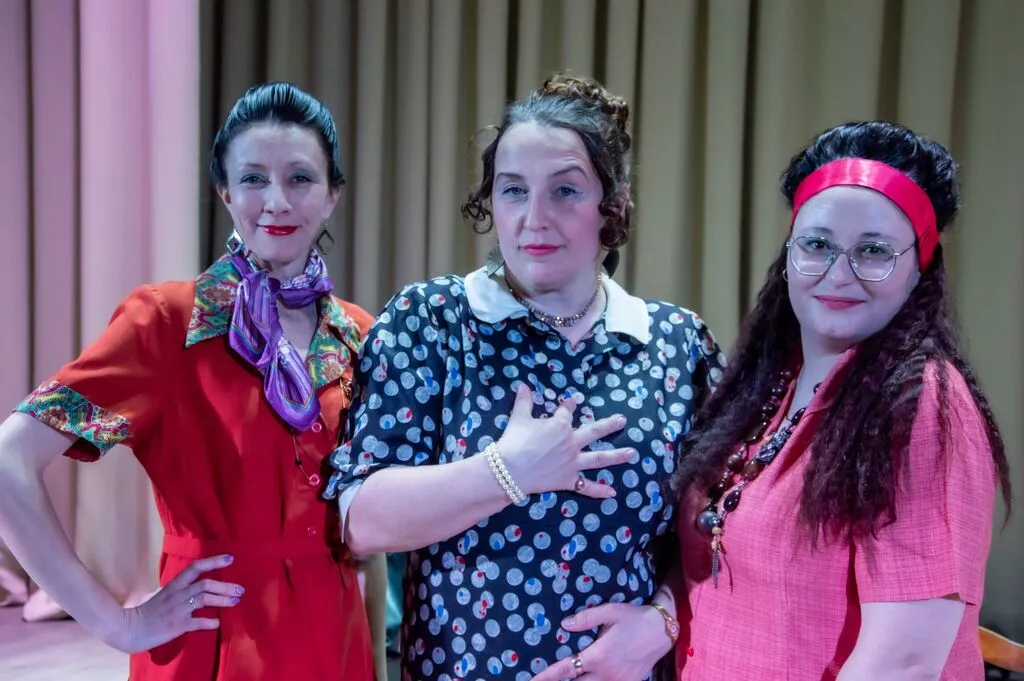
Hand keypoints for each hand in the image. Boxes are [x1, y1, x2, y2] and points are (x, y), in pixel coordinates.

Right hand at [105, 554, 243, 653]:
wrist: (130, 629)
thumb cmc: (147, 611)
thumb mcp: (162, 594)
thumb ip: (179, 589)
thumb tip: (196, 585)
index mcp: (174, 585)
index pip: (195, 568)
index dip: (213, 562)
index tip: (230, 559)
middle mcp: (177, 594)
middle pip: (205, 584)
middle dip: (225, 586)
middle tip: (240, 589)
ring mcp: (178, 610)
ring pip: (204, 599)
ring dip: (222, 600)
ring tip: (235, 601)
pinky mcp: (177, 625)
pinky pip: (197, 622)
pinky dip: (210, 622)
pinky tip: (218, 623)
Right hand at [497, 384, 633, 498]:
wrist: (511, 469)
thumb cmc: (514, 441)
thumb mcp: (518, 418)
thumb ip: (524, 401)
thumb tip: (522, 385)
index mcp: (560, 425)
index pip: (567, 411)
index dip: (569, 405)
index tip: (573, 400)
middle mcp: (571, 442)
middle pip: (594, 431)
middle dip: (609, 425)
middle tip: (623, 420)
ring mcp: (573, 462)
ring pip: (599, 458)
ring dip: (617, 456)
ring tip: (633, 453)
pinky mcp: (568, 480)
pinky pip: (586, 486)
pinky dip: (599, 490)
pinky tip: (612, 493)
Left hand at [531, 603, 673, 680]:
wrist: (662, 631)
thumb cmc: (634, 618)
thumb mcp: (610, 612)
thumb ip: (586, 619)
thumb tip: (564, 624)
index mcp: (599, 655)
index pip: (567, 669)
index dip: (548, 677)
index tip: (533, 680)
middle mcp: (606, 673)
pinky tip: (589, 679)